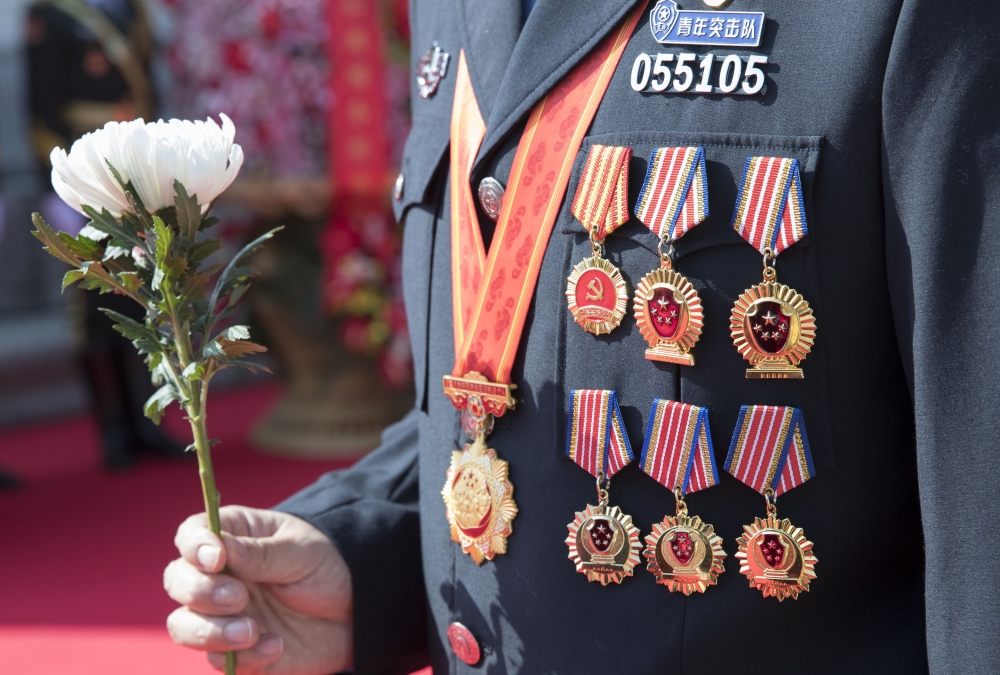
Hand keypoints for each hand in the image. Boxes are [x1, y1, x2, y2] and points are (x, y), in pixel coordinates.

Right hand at [164, 506, 351, 673]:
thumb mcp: (301, 552)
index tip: (217, 559)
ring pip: (183, 626)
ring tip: (252, 631)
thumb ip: (261, 553)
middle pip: (177, 581)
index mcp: (232, 538)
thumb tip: (219, 547)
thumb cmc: (325, 567)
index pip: (191, 535)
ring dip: (209, 632)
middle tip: (239, 597)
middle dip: (199, 591)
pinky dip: (244, 657)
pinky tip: (277, 646)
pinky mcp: (235, 651)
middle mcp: (218, 577)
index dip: (195, 546)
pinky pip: (218, 660)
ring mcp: (222, 616)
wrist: (355, 610)